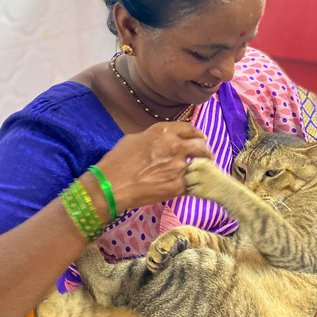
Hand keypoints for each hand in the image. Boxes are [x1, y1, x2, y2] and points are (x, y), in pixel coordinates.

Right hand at [95, 122, 211, 211]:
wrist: (111, 186)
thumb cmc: (117, 161)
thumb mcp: (134, 139)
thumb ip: (153, 138)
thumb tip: (161, 142)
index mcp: (163, 132)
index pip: (190, 129)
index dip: (198, 135)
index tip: (201, 139)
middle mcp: (175, 146)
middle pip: (201, 146)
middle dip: (205, 152)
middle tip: (205, 157)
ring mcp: (178, 166)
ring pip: (200, 166)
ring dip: (201, 169)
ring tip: (201, 173)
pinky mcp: (177, 186)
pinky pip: (192, 184)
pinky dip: (193, 185)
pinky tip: (192, 187)